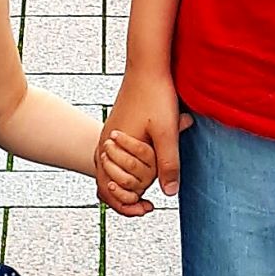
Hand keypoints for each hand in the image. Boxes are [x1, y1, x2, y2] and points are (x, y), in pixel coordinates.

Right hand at [101, 68, 190, 215]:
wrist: (147, 66)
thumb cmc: (156, 96)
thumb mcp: (166, 132)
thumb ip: (168, 163)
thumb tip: (169, 193)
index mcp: (112, 147)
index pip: (109, 190)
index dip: (126, 206)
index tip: (147, 209)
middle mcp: (104, 143)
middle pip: (106, 183)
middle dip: (125, 198)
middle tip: (147, 206)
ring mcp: (108, 135)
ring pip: (109, 170)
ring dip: (126, 183)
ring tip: (144, 194)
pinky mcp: (115, 129)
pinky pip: (114, 158)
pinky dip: (125, 169)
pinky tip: (143, 170)